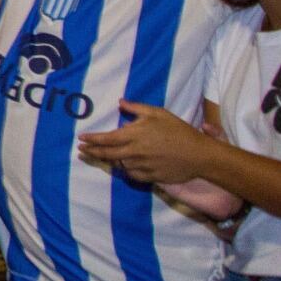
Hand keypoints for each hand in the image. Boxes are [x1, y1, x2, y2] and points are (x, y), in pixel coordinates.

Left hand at [77, 100, 214, 182]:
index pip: (106, 139)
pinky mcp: (150, 177)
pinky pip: (132, 175)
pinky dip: (126, 170)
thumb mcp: (158, 113)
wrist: (199, 155)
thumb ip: (137, 108)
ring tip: (104, 156)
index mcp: (134, 135)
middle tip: (81, 151)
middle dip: (92, 152)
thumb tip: (120, 102)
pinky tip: (125, 165)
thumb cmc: (179, 130)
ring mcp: (142, 166)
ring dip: (111, 161)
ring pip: (120, 165)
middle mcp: (134, 152)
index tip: (81, 140)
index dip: (91, 140)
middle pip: (107, 154)